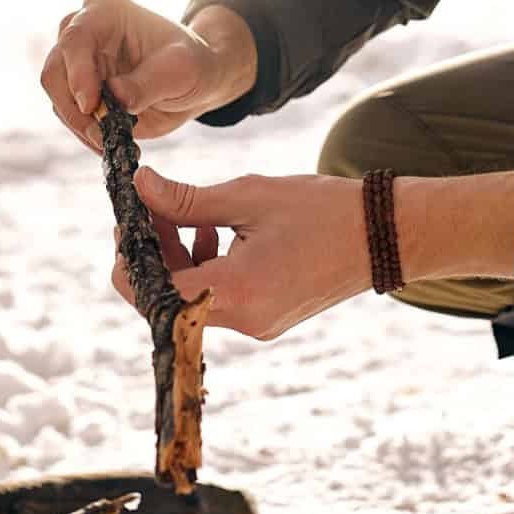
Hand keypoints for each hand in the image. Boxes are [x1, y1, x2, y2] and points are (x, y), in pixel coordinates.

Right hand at [41, 0, 256, 151]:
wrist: (196, 81)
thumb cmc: (192, 64)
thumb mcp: (181, 71)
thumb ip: (148, 83)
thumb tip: (116, 98)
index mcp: (106, 10)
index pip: (77, 38)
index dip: (77, 72)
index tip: (90, 105)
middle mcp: (83, 30)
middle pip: (56, 69)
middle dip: (74, 106)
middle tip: (100, 133)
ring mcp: (77, 60)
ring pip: (58, 96)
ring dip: (80, 124)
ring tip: (111, 141)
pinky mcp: (78, 88)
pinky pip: (68, 114)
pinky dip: (85, 133)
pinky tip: (109, 143)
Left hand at [111, 168, 369, 340]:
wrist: (386, 235)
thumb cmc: (322, 211)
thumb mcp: (248, 197)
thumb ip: (187, 200)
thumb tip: (140, 187)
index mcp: (235, 291)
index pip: (152, 294)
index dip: (128, 262)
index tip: (127, 225)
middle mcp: (243, 320)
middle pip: (169, 300)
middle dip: (153, 256)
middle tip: (153, 210)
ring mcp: (257, 325)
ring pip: (192, 300)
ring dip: (179, 260)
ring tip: (187, 215)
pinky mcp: (269, 318)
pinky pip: (219, 301)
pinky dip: (206, 270)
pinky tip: (216, 233)